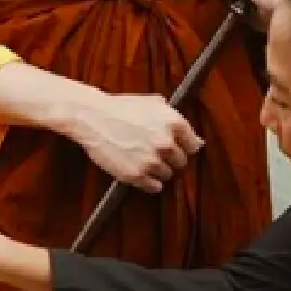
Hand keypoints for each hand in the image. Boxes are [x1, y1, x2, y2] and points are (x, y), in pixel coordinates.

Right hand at [68, 90, 202, 192]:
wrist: (92, 117)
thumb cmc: (122, 108)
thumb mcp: (153, 103)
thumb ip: (176, 119)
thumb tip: (197, 140)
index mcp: (174, 123)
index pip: (193, 145)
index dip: (185, 146)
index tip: (178, 148)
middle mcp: (165, 143)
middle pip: (181, 162)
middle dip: (171, 158)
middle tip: (156, 152)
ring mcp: (151, 161)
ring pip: (167, 175)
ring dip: (159, 170)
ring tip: (143, 159)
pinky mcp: (136, 175)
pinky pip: (154, 186)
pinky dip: (150, 182)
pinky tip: (141, 171)